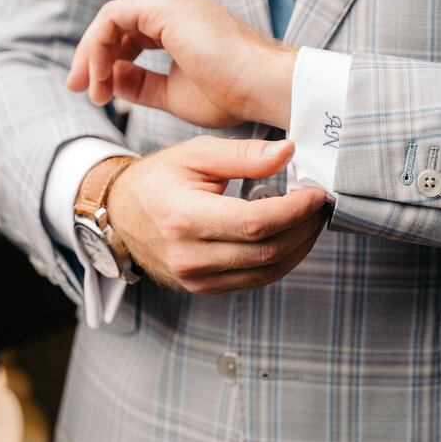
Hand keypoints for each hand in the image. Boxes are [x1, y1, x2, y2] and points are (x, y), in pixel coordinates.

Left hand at [66, 0, 296, 128]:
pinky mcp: (165, 6)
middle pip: (116, 24)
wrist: (264, 88)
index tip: (98, 95)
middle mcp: (174, 3)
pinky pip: (112, 19)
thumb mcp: (175, 94)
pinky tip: (101, 77)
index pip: (130, 34)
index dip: (108, 62)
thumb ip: (142, 85)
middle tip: (80, 90)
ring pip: (110, 19)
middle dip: (91, 58)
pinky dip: (99, 47)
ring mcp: (170, 1)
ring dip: (92, 55)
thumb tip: (112, 81)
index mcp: (180, 21)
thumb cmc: (234, 95)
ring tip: (91, 90)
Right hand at [104, 136, 327, 293]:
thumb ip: (243, 153)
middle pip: (266, 251)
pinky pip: (254, 281)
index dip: (294, 210)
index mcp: (185, 218)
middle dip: (303, 228)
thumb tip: (287, 153)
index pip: (255, 222)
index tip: (316, 193)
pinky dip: (280, 261)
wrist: (121, 214)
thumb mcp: (196, 154)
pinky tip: (290, 238)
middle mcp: (189, 256)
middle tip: (319, 205)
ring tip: (309, 221)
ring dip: (298, 248)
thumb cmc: (158, 180)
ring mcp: (195, 278)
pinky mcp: (203, 289)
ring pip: (266, 272)